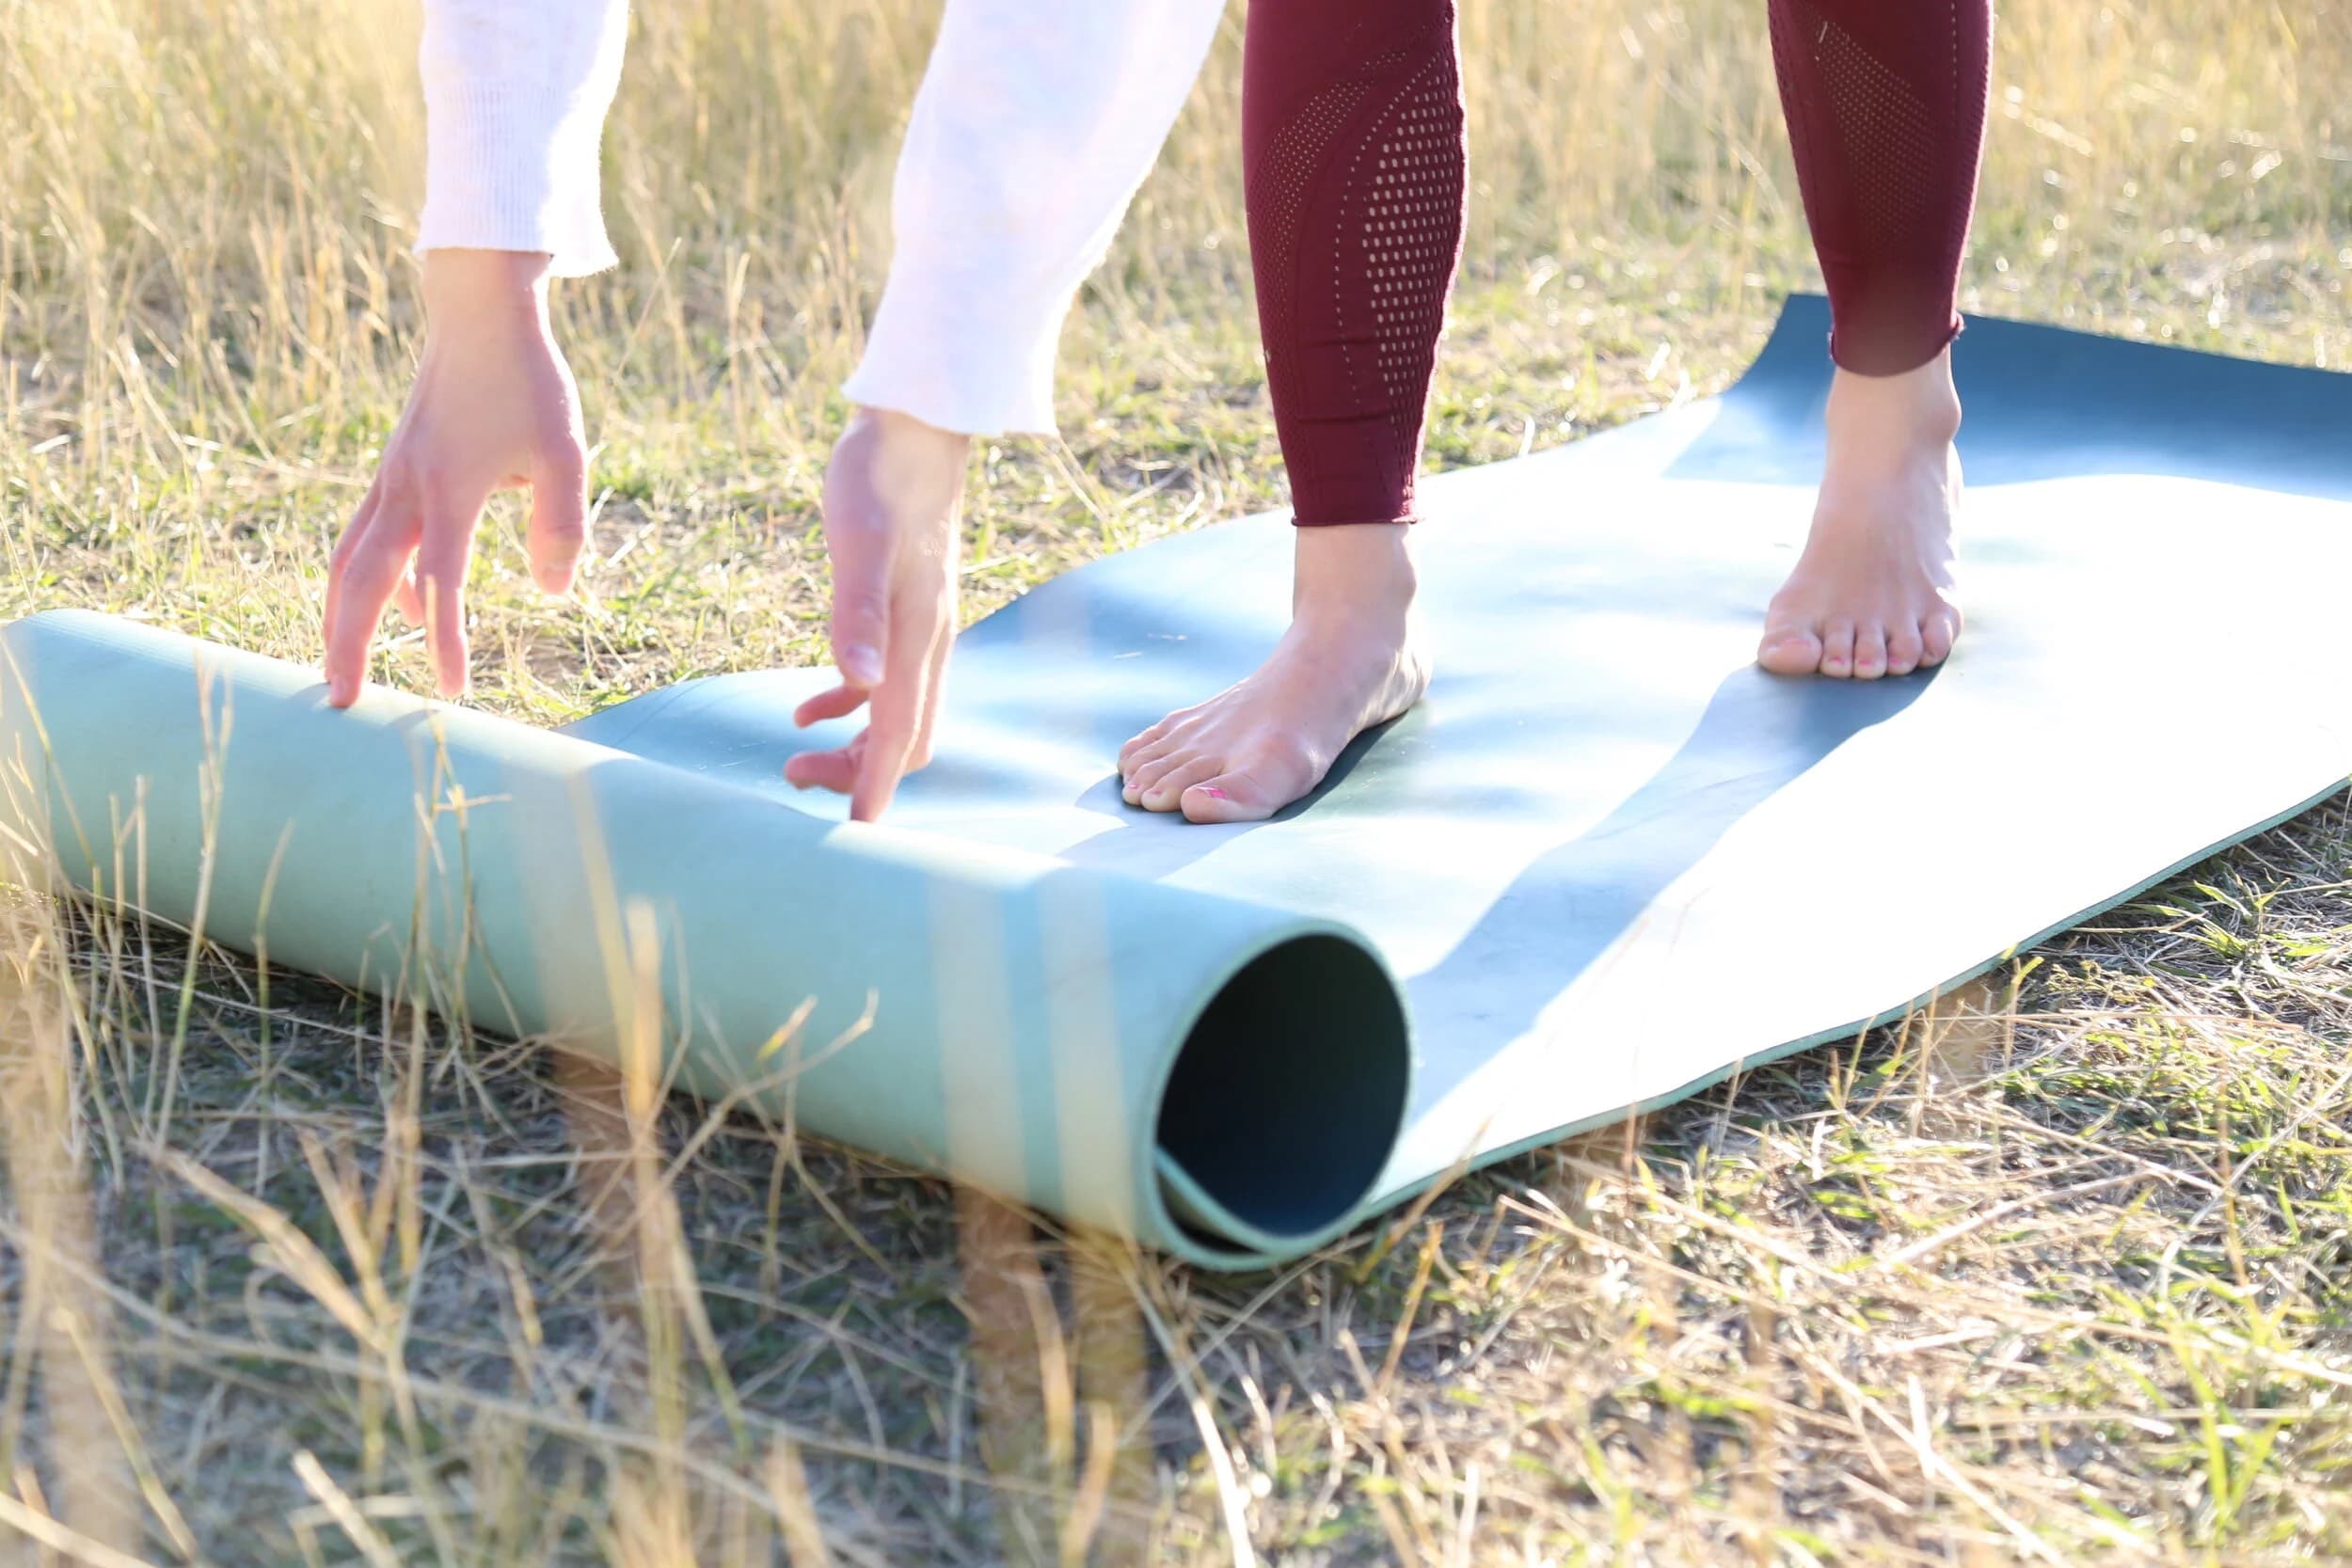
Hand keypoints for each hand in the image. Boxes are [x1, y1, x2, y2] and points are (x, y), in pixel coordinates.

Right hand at [323, 249, 588, 705]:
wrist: (478, 316)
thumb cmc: (528, 382)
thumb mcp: (565, 453)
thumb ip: (560, 525)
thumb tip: (551, 593)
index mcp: (450, 491)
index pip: (440, 584)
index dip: (445, 641)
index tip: (454, 693)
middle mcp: (406, 491)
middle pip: (358, 582)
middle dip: (346, 645)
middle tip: (341, 705)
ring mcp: (390, 480)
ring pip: (347, 561)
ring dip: (339, 616)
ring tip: (344, 667)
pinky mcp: (391, 472)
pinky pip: (364, 537)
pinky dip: (366, 578)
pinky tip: (398, 604)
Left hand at [785, 408, 969, 821]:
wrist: (916, 429)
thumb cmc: (881, 478)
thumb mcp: (858, 542)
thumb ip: (856, 612)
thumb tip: (858, 682)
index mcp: (917, 638)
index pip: (898, 735)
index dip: (875, 789)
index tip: (855, 839)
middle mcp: (928, 645)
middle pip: (903, 741)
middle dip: (857, 776)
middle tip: (792, 781)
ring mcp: (921, 632)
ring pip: (895, 719)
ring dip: (850, 749)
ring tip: (792, 758)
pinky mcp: (906, 614)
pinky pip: (882, 686)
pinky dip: (846, 709)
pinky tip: (805, 710)